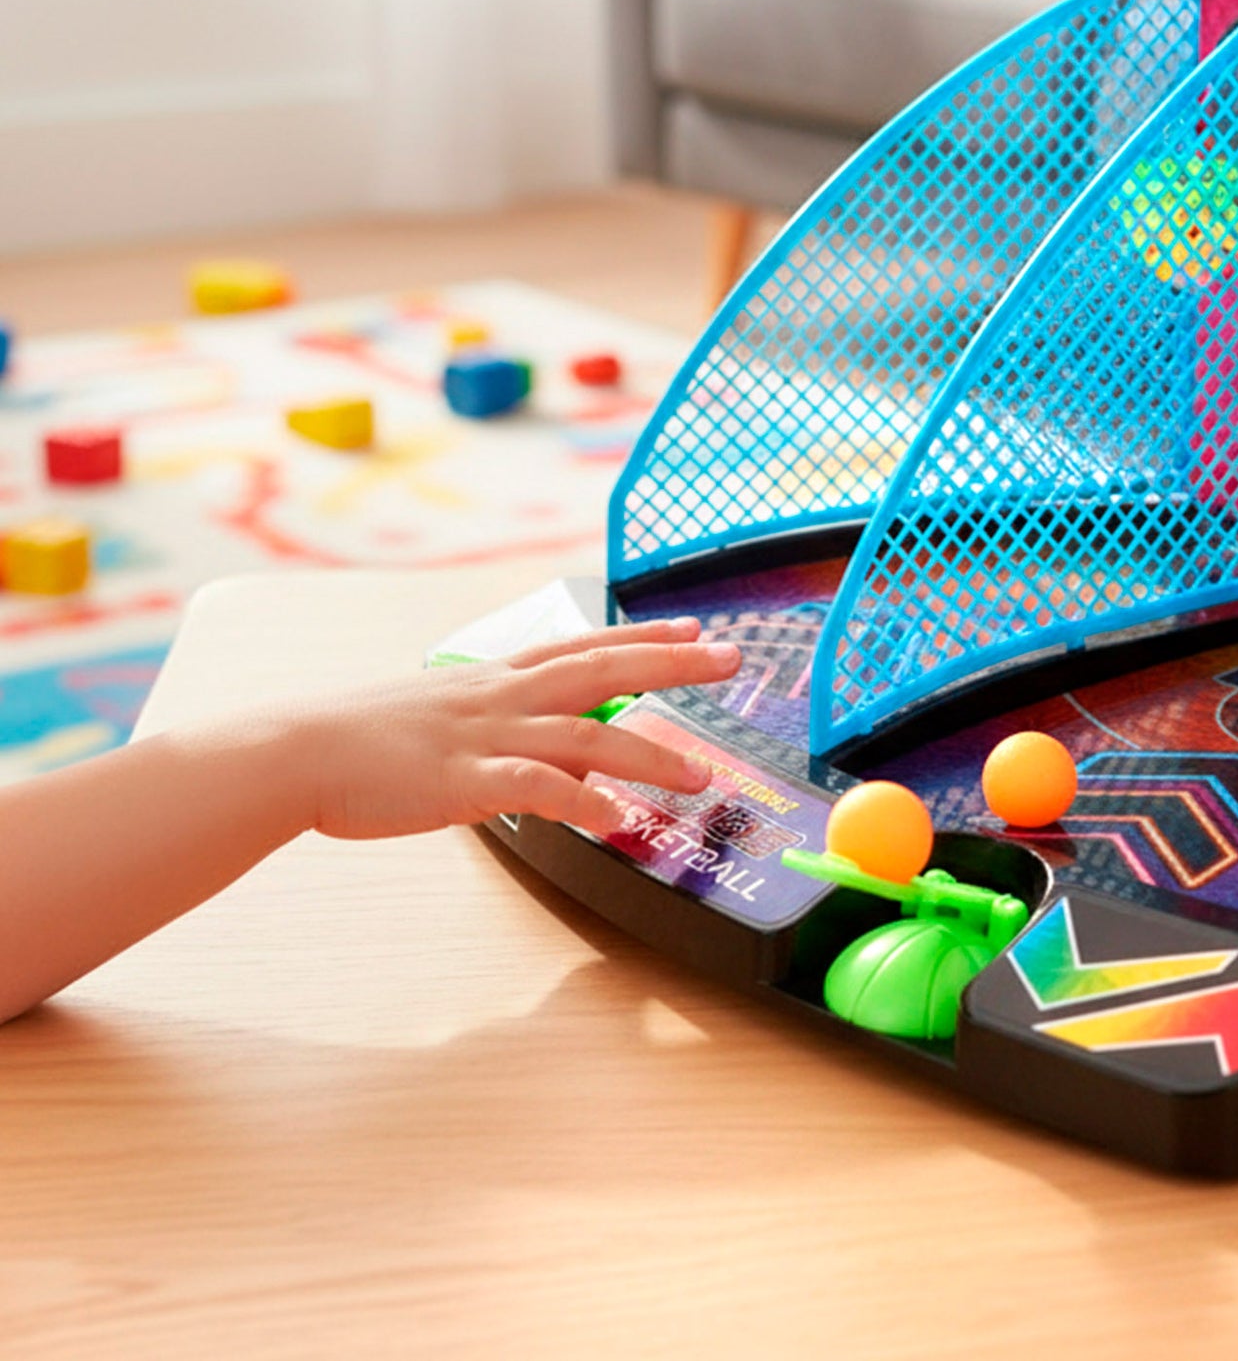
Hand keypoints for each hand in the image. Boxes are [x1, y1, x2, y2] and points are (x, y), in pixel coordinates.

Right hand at [273, 619, 739, 840]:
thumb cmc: (360, 736)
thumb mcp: (438, 708)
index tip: (695, 628)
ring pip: (588, 734)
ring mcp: (487, 736)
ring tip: (700, 776)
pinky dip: (582, 801)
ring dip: (650, 754)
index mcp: (498, 678)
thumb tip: (527, 731)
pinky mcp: (465, 780)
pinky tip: (617, 819)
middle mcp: (504, 697)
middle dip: (674, 665)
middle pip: (606, 671)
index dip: (645, 635)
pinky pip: (537, 789)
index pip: (587, 645)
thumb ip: (490, 715)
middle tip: (731, 661)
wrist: (296, 750)